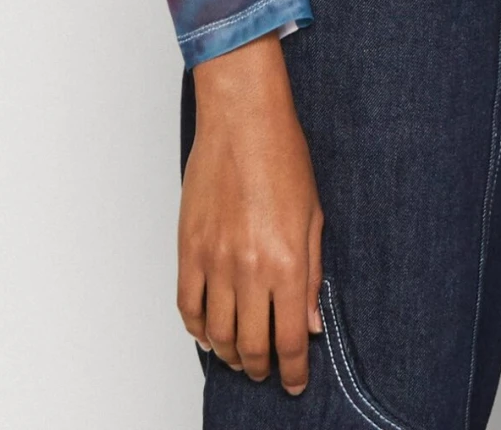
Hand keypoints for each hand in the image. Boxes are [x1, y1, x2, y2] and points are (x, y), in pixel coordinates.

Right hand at [178, 33, 324, 394]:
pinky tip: (208, 333)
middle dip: (262, 367)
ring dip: (229, 354)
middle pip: (250, 344)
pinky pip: (187, 306)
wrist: (242, 119)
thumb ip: (312, 274)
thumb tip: (312, 322)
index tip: (294, 382)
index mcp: (286, 261)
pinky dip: (197, 329)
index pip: (290, 338)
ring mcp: (213, 260)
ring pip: (216, 333)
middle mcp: (248, 268)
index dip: (293, 370)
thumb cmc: (283, 156)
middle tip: (267, 370)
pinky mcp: (188, 248)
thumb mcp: (314, 216)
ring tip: (240, 355)